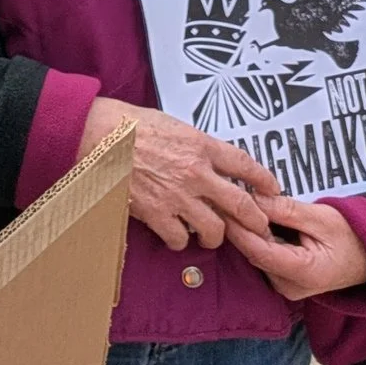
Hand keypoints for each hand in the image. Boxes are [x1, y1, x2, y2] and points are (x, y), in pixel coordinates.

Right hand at [80, 98, 276, 250]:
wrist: (94, 134)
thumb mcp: (170, 124)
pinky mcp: (155, 212)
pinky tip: (175, 234)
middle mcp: (195, 172)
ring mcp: (176, 195)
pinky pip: (179, 239)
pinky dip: (180, 240)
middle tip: (257, 228)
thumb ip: (194, 144)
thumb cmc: (127, 123)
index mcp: (200, 145)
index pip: (246, 165)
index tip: (271, 190)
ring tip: (209, 236)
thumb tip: (209, 160)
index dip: (264, 180)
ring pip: (214, 230)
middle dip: (254, 221)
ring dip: (214, 236)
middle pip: (241, 206)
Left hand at [228, 196, 365, 298]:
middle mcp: (290, 287)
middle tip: (223, 197)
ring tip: (233, 203)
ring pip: (254, 254)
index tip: (222, 205)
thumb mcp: (321, 217)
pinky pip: (262, 257)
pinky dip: (256, 237)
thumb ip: (285, 210)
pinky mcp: (281, 280)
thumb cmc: (350, 235)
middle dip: (238, 226)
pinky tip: (249, 217)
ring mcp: (284, 287)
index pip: (259, 251)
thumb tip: (252, 198)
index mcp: (304, 273)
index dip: (238, 228)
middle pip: (253, 253)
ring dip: (246, 231)